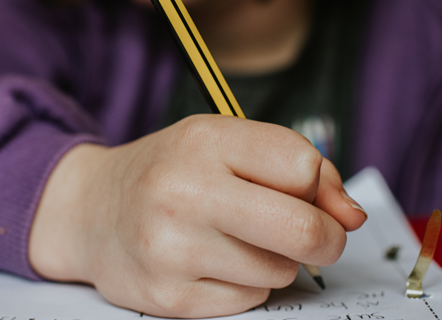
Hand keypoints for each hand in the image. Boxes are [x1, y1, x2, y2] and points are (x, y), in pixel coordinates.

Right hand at [28, 115, 366, 317]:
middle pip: (304, 230)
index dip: (319, 186)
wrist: (91, 212)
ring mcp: (173, 250)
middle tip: (311, 235)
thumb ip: (298, 167)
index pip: (304, 166)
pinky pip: (250, 300)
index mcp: (204, 140)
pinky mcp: (170, 300)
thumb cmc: (171, 172)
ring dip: (273, 260)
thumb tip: (350, 216)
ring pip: (280, 271)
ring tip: (233, 238)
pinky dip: (245, 285)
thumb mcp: (226, 143)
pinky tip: (210, 262)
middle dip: (324, 237)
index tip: (307, 194)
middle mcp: (184, 192)